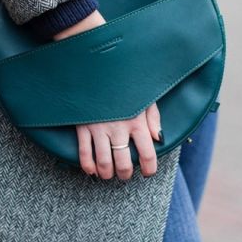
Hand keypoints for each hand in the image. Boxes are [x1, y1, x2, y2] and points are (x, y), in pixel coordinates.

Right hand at [52, 10, 161, 179]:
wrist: (97, 66)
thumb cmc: (125, 81)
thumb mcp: (144, 95)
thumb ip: (153, 118)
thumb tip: (158, 139)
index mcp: (137, 122)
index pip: (148, 155)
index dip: (149, 169)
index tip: (148, 172)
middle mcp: (118, 128)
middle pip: (123, 164)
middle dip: (125, 174)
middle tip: (125, 174)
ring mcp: (98, 129)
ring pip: (103, 164)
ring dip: (107, 174)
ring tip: (109, 174)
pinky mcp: (82, 127)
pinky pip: (84, 155)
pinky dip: (88, 167)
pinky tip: (92, 170)